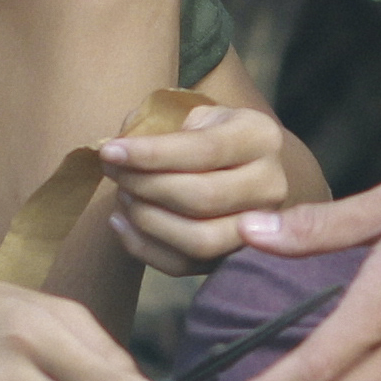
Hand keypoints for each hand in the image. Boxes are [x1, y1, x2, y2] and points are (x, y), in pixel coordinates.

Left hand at [98, 103, 302, 273]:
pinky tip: (121, 222)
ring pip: (198, 239)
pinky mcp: (235, 258)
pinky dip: (142, 247)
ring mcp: (259, 229)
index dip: (151, 153)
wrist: (240, 165)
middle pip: (201, 197)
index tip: (109, 151)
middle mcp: (271, 184)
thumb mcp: (191, 115)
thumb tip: (117, 151)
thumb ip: (158, 125)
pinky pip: (184, 265)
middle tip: (115, 173)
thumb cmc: (206, 135)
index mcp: (260, 137)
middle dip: (145, 185)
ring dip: (146, 219)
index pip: (204, 150)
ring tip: (122, 195)